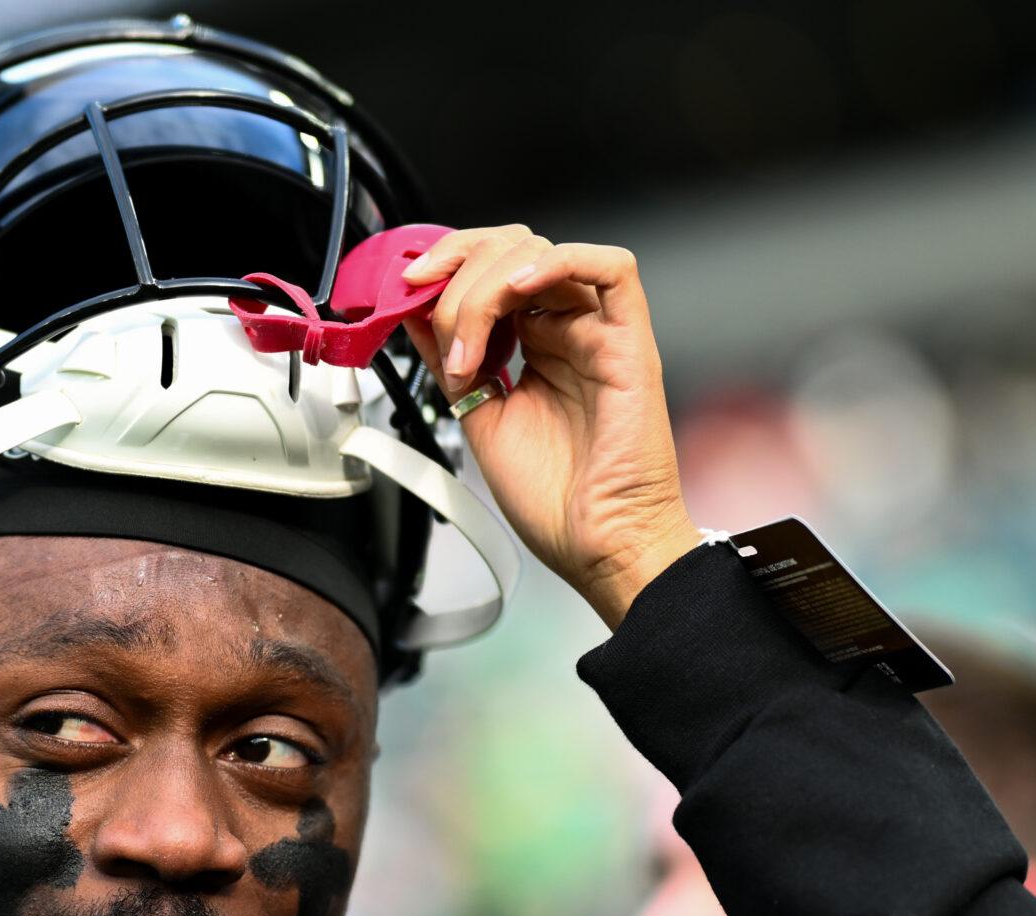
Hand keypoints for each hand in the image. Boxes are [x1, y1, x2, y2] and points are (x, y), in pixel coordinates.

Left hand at [399, 225, 702, 628]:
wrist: (597, 545)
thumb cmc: (555, 500)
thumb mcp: (477, 417)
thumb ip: (450, 362)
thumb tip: (414, 315)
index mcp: (534, 344)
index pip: (490, 269)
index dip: (446, 266)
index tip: (405, 288)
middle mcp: (566, 331)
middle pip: (511, 250)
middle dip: (457, 274)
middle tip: (432, 322)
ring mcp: (598, 333)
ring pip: (544, 253)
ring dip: (487, 285)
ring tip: (469, 345)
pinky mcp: (630, 343)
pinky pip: (613, 269)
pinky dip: (557, 262)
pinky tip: (518, 289)